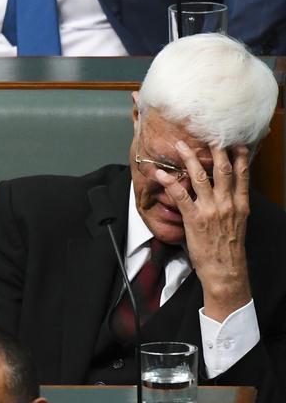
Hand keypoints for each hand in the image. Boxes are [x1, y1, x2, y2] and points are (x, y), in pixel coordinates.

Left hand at [155, 141, 251, 321]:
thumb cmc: (228, 248)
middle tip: (209, 133)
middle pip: (223, 169)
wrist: (225, 270)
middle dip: (216, 149)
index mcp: (240, 204)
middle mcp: (227, 203)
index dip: (240, 155)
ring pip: (200, 177)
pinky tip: (160, 173)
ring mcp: (210, 209)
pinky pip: (180, 195)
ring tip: (181, 145)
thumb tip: (226, 191)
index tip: (236, 140)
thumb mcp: (237, 223)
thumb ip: (232, 205)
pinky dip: (169, 182)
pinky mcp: (194, 218)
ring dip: (190, 158)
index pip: (242, 174)